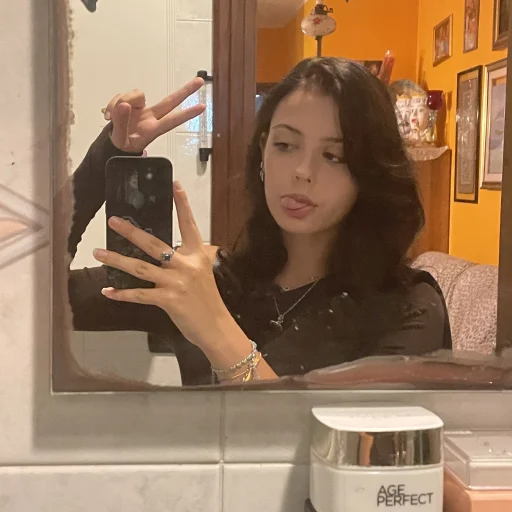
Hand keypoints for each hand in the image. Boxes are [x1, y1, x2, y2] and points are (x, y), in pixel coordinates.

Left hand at [92, 182, 230, 348]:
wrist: (216, 327)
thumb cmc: (208, 300)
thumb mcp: (203, 273)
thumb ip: (186, 260)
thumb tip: (166, 252)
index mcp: (198, 255)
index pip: (188, 225)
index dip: (182, 204)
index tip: (174, 184)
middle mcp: (187, 265)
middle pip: (154, 244)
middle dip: (131, 231)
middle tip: (113, 220)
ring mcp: (177, 282)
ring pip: (140, 268)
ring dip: (117, 260)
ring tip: (98, 253)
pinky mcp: (169, 300)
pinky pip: (140, 295)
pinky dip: (122, 294)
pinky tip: (108, 292)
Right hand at [104, 78, 205, 152]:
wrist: (113, 144)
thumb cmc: (122, 145)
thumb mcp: (120, 141)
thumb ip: (121, 124)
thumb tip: (124, 105)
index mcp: (152, 130)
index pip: (173, 121)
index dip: (187, 114)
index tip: (202, 108)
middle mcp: (151, 117)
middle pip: (170, 101)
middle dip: (185, 91)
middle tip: (199, 81)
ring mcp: (142, 109)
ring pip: (137, 94)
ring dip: (121, 101)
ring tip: (112, 118)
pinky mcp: (131, 103)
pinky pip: (122, 95)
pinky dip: (113, 103)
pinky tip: (110, 115)